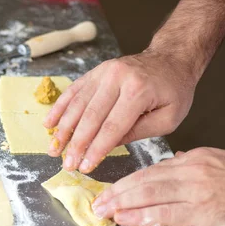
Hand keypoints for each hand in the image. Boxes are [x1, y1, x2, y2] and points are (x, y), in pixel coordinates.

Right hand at [43, 48, 196, 172]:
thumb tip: (107, 146)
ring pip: (78, 104)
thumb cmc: (174, 91)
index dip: (96, 149)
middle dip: (76, 144)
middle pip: (90, 117)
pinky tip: (49, 124)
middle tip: (66, 164)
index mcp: (138, 91)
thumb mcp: (168, 118)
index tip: (85, 167)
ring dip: (63, 129)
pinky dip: (60, 108)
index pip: (112, 127)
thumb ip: (138, 132)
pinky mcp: (96, 71)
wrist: (171, 58)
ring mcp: (104, 71)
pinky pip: (74, 90)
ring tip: (53, 149)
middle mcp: (117, 77)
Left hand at [91, 147, 224, 225]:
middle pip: (145, 179)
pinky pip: (165, 212)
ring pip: (149, 193)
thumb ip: (194, 165)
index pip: (153, 170)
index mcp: (195, 158)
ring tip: (104, 211)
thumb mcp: (222, 162)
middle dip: (117, 191)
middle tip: (99, 201)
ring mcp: (197, 189)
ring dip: (122, 203)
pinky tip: (126, 219)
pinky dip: (141, 216)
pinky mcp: (204, 210)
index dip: (129, 182)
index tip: (113, 190)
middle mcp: (192, 169)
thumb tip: (174, 162)